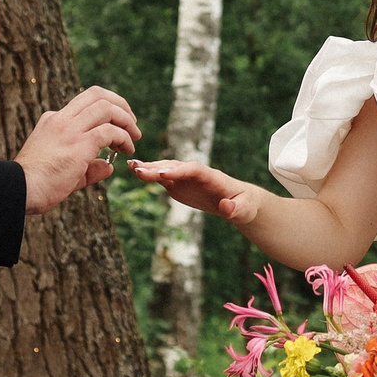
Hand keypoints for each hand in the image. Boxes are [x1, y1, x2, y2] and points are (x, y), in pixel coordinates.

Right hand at [16, 86, 138, 214]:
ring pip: (107, 108)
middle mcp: (61, 119)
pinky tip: (126, 150)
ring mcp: (69, 129)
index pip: (84, 102)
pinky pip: (110, 131)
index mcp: (53, 120)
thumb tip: (109, 166)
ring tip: (135, 137)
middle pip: (97, 94)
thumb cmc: (36, 185)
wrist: (19, 190)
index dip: (106, 109)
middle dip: (121, 105)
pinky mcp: (79, 144)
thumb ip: (89, 167)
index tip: (118, 124)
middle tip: (132, 123)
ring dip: (126, 120)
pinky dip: (123, 138)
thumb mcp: (64, 170)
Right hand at [129, 159, 265, 226]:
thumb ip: (235, 209)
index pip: (194, 170)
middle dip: (159, 168)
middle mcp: (197, 173)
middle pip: (176, 167)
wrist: (239, 202)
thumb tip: (226, 208)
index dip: (179, 171)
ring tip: (131, 167)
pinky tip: (134, 170)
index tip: (164, 174)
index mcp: (213, 177)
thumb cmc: (244, 205)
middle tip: (139, 170)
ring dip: (150, 168)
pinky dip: (149, 173)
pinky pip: (162, 176)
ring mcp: (186, 177)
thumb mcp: (244, 209)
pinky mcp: (178, 183)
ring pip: (166, 169)